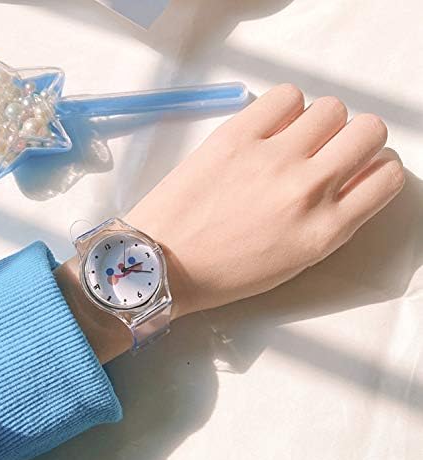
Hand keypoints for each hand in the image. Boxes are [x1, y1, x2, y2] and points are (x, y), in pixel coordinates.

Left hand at [126, 84, 404, 319]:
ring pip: (331, 108)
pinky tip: (267, 129)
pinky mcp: (236, 136)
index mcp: (325, 231)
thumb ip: (330, 220)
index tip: (358, 170)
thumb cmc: (225, 272)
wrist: (164, 263)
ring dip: (319, 122)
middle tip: (329, 150)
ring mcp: (272, 158)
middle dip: (356, 138)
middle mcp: (308, 189)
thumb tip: (349, 178)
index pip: (386, 176)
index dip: (376, 168)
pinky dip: (285, 107)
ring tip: (291, 141)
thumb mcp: (293, 261)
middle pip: (369, 130)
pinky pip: (286, 96)